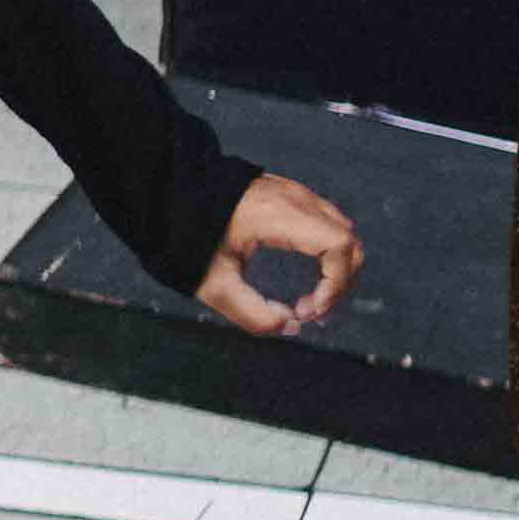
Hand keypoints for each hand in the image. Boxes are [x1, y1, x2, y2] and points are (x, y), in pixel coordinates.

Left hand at [195, 171, 364, 340]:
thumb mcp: (214, 284)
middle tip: (308, 311)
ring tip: (306, 301)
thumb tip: (289, 326)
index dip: (336, 285)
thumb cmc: (187, 235)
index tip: (309, 310)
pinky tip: (304, 279)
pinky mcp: (290, 196)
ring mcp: (295, 193)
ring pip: (341, 233)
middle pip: (348, 242)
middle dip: (339, 284)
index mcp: (279, 215)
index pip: (340, 246)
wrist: (169, 193)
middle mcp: (295, 199)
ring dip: (335, 271)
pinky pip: (326, 225)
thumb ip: (251, 314)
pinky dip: (326, 256)